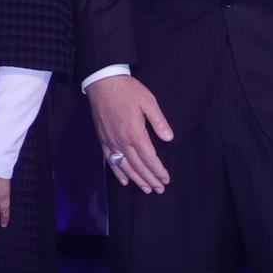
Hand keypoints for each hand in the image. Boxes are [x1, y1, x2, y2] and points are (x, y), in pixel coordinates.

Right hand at [89, 74, 174, 196]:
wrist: (103, 83)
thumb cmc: (127, 91)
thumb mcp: (148, 101)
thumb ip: (159, 121)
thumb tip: (169, 138)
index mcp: (135, 133)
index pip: (150, 158)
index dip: (158, 171)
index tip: (166, 179)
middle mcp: (122, 141)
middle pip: (138, 166)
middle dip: (150, 179)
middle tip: (160, 189)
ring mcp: (111, 142)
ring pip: (125, 167)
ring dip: (137, 180)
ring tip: (147, 189)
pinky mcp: (103, 139)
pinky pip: (110, 160)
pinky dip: (118, 173)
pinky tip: (124, 181)